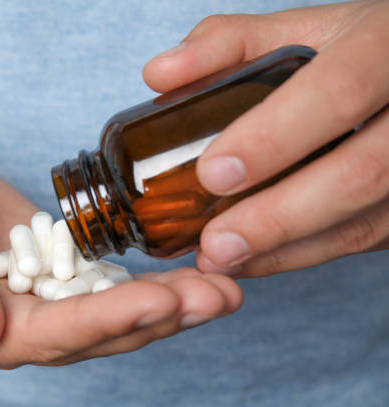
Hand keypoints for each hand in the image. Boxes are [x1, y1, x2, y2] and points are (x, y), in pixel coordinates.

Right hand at [0, 152, 241, 368]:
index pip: (46, 336)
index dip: (102, 322)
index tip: (157, 302)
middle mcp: (12, 331)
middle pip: (94, 334)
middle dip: (157, 317)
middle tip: (218, 296)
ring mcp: (39, 308)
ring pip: (111, 317)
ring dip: (168, 306)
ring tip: (222, 290)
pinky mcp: (58, 281)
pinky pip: (109, 290)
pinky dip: (150, 286)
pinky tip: (191, 277)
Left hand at [143, 0, 388, 276]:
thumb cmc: (354, 51)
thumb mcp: (301, 29)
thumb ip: (228, 44)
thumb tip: (158, 74)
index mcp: (385, 47)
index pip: (337, 93)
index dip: (274, 138)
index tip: (213, 174)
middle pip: (359, 173)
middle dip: (278, 216)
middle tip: (213, 243)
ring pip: (365, 221)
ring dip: (287, 250)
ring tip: (221, 260)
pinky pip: (364, 239)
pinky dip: (304, 255)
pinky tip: (254, 260)